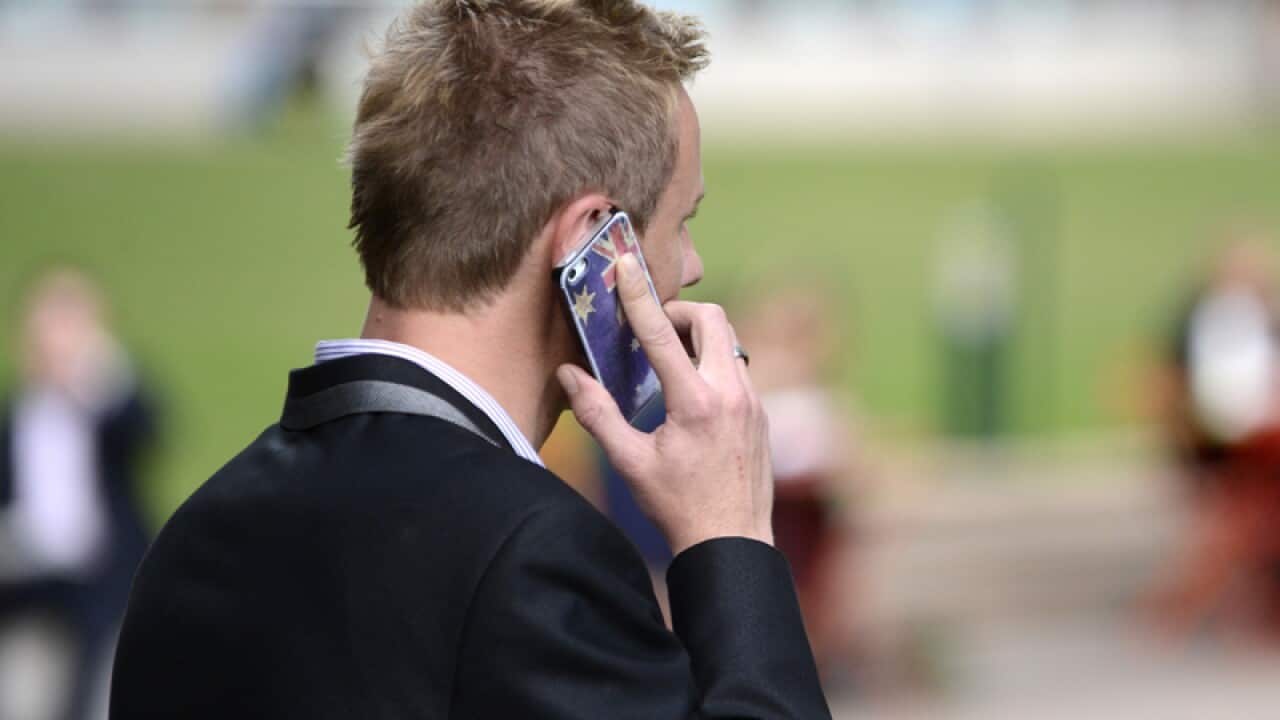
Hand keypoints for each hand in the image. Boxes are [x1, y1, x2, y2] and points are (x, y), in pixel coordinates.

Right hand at [556, 254, 772, 554]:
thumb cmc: (678, 506)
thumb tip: (569, 374)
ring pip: (729, 342)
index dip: (639, 294)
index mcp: (694, 402)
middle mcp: (730, 393)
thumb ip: (598, 413)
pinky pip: (738, 369)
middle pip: (710, 319)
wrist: (732, 543)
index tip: (627, 264)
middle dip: (679, 313)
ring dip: (697, 339)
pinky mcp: (762, 413)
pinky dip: (713, 365)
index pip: (660, 333)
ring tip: (668, 364)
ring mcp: (753, 401)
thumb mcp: (629, 462)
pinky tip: (692, 395)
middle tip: (652, 331)